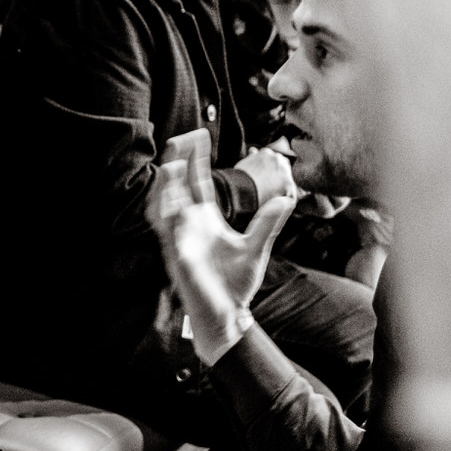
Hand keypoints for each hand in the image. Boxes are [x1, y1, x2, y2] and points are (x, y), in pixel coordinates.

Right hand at [151, 130, 295, 362]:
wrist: (228, 316)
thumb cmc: (235, 284)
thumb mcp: (257, 248)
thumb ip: (269, 222)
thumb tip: (286, 196)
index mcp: (206, 220)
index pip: (197, 182)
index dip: (196, 158)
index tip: (199, 133)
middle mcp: (189, 226)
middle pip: (177, 188)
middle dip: (177, 162)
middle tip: (181, 138)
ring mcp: (181, 241)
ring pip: (165, 207)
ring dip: (166, 187)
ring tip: (173, 165)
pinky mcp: (179, 259)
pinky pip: (169, 235)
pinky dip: (169, 218)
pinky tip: (175, 202)